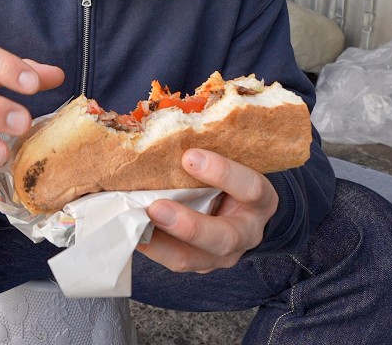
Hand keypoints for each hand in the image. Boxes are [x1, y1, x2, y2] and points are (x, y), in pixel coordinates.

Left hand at [137, 149, 277, 273]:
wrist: (244, 212)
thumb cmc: (232, 177)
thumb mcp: (234, 162)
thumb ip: (207, 152)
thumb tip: (163, 126)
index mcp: (261, 200)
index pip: (250, 188)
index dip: (222, 173)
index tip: (190, 156)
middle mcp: (246, 233)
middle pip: (223, 237)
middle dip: (188, 225)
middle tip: (156, 207)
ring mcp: (222, 255)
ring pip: (192, 258)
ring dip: (159, 241)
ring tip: (133, 221)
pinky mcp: (199, 264)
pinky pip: (172, 260)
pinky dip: (149, 245)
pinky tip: (130, 228)